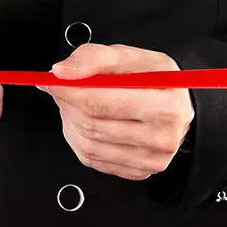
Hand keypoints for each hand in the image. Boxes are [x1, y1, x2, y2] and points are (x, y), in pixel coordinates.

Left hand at [43, 44, 193, 179]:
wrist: (175, 101)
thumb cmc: (154, 78)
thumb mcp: (128, 55)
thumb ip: (93, 58)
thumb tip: (63, 72)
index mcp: (165, 105)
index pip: (98, 102)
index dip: (66, 90)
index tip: (52, 80)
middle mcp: (162, 137)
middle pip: (90, 124)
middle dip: (68, 104)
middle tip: (65, 88)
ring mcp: (150, 159)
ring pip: (87, 144)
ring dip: (72, 121)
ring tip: (80, 103)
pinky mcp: (138, 171)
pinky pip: (93, 159)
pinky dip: (81, 139)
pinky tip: (91, 122)